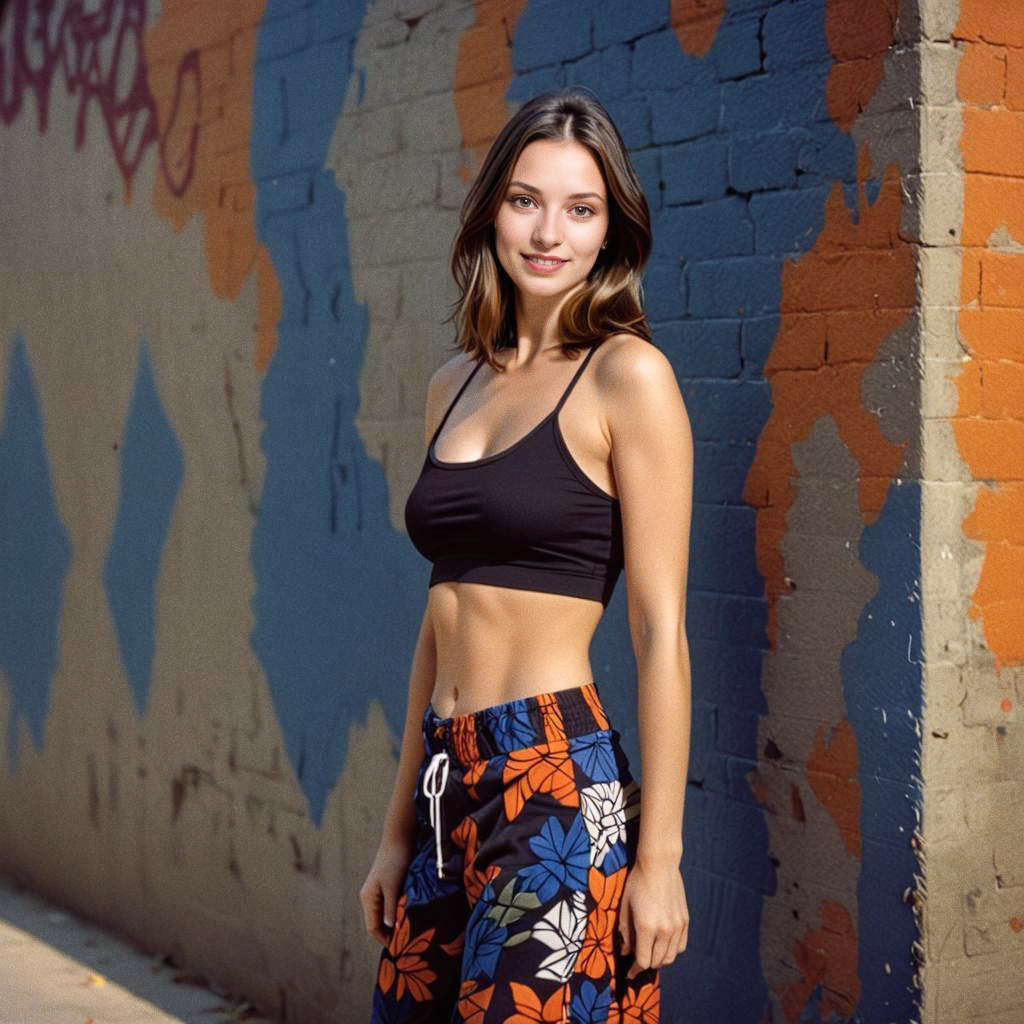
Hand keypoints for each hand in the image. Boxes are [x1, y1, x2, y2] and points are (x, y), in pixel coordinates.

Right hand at [360, 832, 415, 945]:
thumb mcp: (393, 886)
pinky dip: (396, 913)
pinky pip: (389, 905)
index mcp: (368, 898)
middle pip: (377, 923)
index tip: (398, 950)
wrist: (399, 838)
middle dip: (388, 934)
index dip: (384, 939)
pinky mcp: (386, 885)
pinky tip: (407, 915)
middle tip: (405, 944)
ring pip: (383, 914)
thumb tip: (388, 928)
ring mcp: (377, 890)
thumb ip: (390, 907)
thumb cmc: (395, 861)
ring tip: (408, 932)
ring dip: (393, 924)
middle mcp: (370, 896)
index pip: (373, 927)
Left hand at [619, 860, 688, 979]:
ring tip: (650, 953)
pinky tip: (663, 945)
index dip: (635, 969)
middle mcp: (664, 930)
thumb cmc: (637, 882)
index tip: (629, 972)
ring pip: (670, 957)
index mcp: (646, 927)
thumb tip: (626, 951)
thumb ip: (625, 932)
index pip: (643, 961)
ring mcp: (677, 926)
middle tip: (637, 961)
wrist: (659, 864)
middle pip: (657, 962)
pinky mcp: (685, 921)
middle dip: (645, 964)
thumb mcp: (625, 906)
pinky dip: (672, 950)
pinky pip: (680, 946)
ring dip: (659, 959)